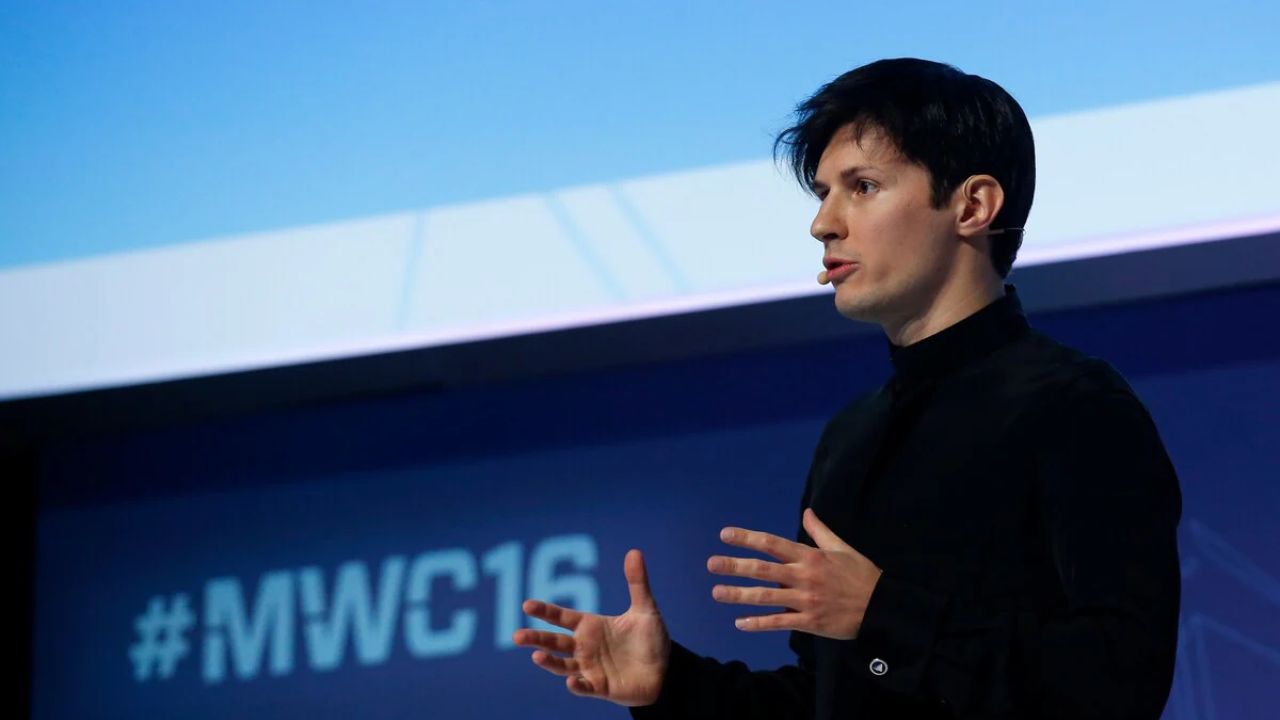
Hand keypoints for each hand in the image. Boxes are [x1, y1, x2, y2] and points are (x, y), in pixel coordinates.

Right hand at [516, 549, 670, 705]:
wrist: (666, 670)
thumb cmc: (651, 639)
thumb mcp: (645, 609)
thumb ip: (637, 582)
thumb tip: (634, 551)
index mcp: (590, 626)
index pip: (562, 617)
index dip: (545, 611)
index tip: (526, 605)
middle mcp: (585, 647)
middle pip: (554, 642)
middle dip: (536, 639)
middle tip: (516, 636)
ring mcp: (590, 668)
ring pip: (562, 665)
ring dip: (549, 662)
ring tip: (537, 656)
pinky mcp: (600, 687)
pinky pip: (585, 687)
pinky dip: (577, 685)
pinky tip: (572, 681)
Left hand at [708, 507, 881, 639]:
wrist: (882, 608)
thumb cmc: (862, 575)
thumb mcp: (842, 548)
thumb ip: (820, 531)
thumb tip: (807, 511)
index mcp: (810, 556)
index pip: (772, 543)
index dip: (747, 538)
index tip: (725, 535)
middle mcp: (803, 576)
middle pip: (762, 569)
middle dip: (734, 566)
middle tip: (711, 564)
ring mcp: (805, 600)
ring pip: (765, 597)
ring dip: (738, 595)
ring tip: (717, 592)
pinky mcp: (808, 621)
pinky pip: (778, 622)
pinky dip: (758, 623)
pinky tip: (740, 623)